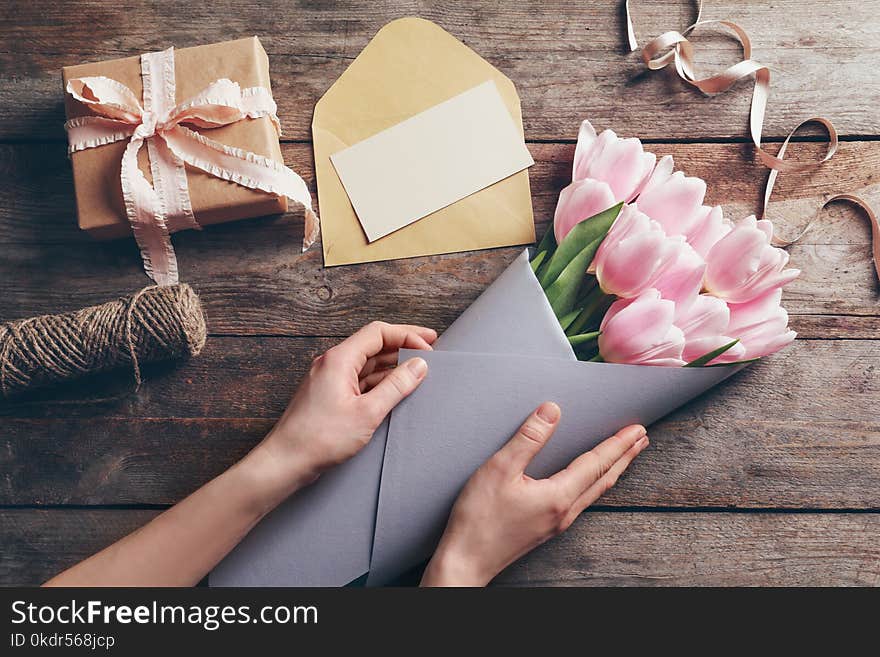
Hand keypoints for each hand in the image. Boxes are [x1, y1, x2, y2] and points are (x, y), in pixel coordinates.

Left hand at [253, 321, 436, 496]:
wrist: (286, 461)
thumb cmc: (319, 438)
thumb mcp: (368, 413)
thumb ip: (396, 386)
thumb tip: (419, 366)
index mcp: (339, 359)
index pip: (378, 333)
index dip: (406, 335)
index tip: (429, 346)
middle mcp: (332, 363)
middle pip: (373, 344)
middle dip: (402, 345)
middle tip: (430, 348)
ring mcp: (329, 379)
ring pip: (367, 363)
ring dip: (392, 364)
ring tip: (417, 369)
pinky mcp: (329, 395)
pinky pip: (359, 379)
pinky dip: (379, 380)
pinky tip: (395, 389)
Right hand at [421, 401, 647, 585]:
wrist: (466, 561)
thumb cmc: (479, 519)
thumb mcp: (500, 469)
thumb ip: (528, 439)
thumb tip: (552, 411)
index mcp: (558, 496)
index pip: (596, 463)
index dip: (617, 444)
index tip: (637, 429)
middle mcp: (564, 512)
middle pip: (603, 479)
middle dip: (624, 457)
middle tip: (641, 439)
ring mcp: (556, 523)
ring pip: (595, 492)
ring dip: (613, 470)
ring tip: (624, 457)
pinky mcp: (546, 528)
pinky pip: (582, 501)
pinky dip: (595, 484)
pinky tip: (590, 483)